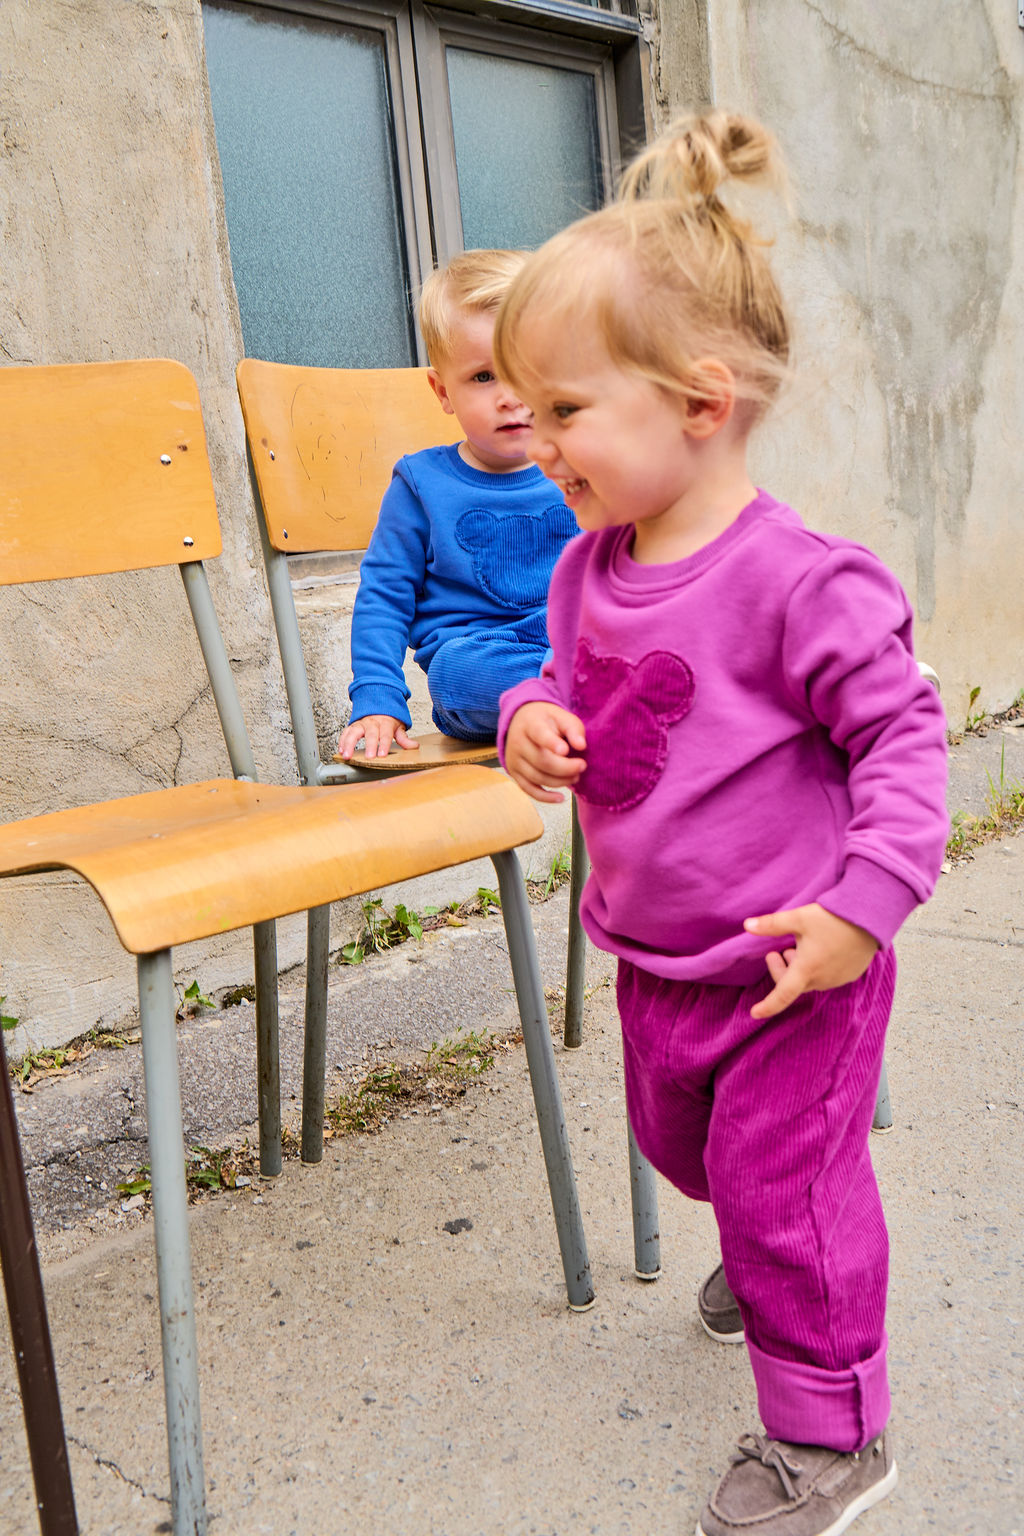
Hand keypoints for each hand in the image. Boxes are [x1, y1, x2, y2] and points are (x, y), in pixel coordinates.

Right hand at [337, 715, 418, 760]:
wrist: (378, 705)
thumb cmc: (388, 719)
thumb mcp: (398, 727)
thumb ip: (404, 738)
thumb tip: (414, 746)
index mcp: (385, 723)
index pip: (386, 734)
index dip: (384, 745)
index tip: (382, 755)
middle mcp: (372, 722)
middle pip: (370, 734)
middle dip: (369, 746)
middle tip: (368, 757)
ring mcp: (361, 724)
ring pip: (354, 732)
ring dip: (349, 744)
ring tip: (347, 755)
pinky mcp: (353, 726)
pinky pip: (346, 732)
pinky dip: (342, 741)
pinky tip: (341, 750)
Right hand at [504, 701, 586, 803]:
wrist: (522, 722)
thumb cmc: (547, 721)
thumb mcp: (562, 717)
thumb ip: (574, 729)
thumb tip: (581, 746)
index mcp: (530, 724)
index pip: (539, 734)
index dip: (551, 743)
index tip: (566, 750)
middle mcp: (518, 743)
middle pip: (541, 761)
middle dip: (565, 767)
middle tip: (583, 766)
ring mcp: (514, 760)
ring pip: (537, 777)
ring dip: (560, 781)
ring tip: (576, 776)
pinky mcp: (515, 774)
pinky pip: (529, 790)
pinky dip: (545, 797)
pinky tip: (561, 798)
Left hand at [743, 903, 878, 1019]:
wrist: (870, 917)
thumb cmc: (833, 918)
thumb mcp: (798, 918)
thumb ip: (772, 925)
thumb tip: (746, 926)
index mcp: (806, 969)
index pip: (783, 995)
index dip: (768, 1006)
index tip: (754, 1013)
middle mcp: (823, 979)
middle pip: (794, 985)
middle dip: (780, 972)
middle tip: (776, 953)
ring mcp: (838, 979)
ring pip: (811, 981)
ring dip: (799, 970)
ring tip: (795, 949)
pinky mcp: (850, 974)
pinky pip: (827, 978)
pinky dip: (816, 969)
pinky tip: (818, 950)